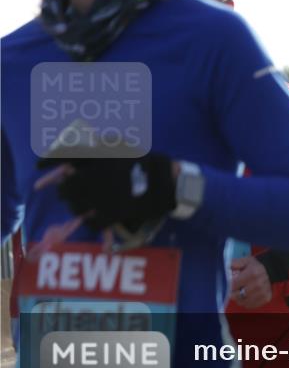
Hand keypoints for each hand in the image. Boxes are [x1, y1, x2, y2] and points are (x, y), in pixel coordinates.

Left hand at [36, 154, 176, 230]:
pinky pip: (92, 222)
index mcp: (100, 156)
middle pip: (67, 185)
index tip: (38, 166)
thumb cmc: (150, 162)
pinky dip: (91, 221)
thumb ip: (103, 145)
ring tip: (79, 205)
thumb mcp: (126, 147)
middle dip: (63, 189)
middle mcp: (98, 175)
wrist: (171, 183)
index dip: (47, 161)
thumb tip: (83, 148)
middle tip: (65, 191)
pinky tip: (93, 218)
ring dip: (75, 206)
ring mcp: (104, 196)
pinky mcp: (113, 214)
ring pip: (76, 205)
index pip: (64, 155)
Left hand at [230, 257, 271, 308]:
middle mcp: (259, 284)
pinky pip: (249, 305)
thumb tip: (225, 268)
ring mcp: (263, 292)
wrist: (270, 271)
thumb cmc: (254, 267)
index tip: (228, 283)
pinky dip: (245, 302)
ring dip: (238, 298)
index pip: (234, 284)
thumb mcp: (245, 261)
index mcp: (253, 272)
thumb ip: (234, 263)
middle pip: (237, 295)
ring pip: (242, 302)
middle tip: (233, 289)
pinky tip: (246, 296)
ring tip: (239, 292)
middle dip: (232, 292)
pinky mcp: (266, 299)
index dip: (228, 285)